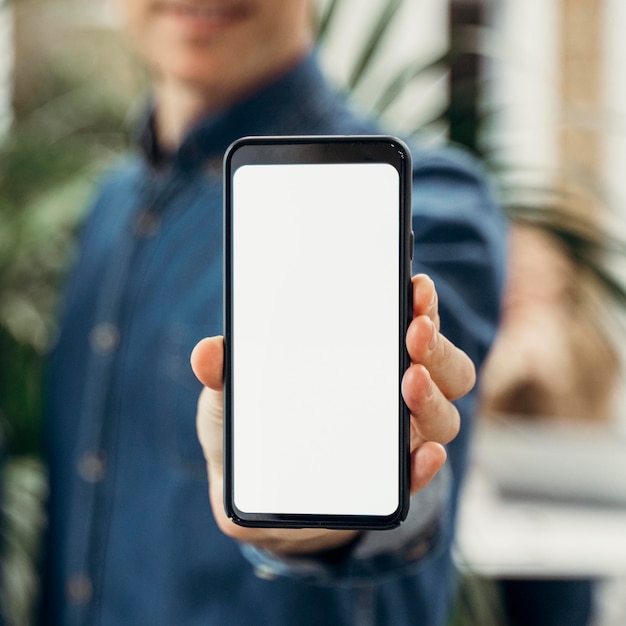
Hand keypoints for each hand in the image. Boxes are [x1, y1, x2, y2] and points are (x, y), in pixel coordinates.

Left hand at [190, 274, 474, 553]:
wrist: (260, 498)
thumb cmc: (256, 430)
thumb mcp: (234, 397)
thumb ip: (225, 373)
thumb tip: (208, 353)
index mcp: (364, 359)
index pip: (409, 322)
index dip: (419, 303)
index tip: (414, 287)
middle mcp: (394, 391)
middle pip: (441, 364)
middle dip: (434, 344)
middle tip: (413, 333)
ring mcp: (397, 436)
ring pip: (443, 414)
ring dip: (433, 396)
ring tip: (410, 383)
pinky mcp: (391, 481)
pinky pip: (419, 473)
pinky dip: (427, 465)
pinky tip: (423, 455)